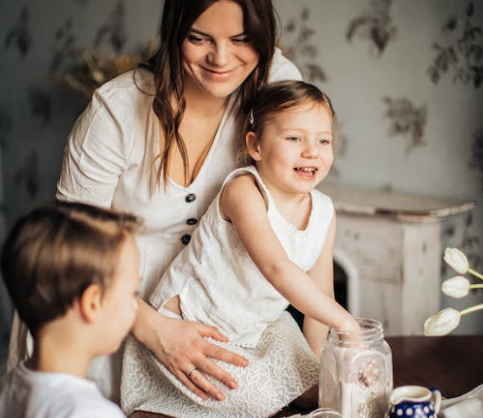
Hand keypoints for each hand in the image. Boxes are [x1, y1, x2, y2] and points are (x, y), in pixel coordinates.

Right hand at [131, 298, 248, 400]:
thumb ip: (212, 331)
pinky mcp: (174, 370)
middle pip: (211, 368)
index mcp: (199, 343)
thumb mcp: (196, 325)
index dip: (233, 358)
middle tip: (236, 385)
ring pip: (199, 379)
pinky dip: (195, 390)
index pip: (220, 352)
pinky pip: (186, 382)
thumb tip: (226, 338)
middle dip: (224, 377)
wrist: (155, 331)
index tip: (245, 363)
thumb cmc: (177, 327)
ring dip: (211, 388)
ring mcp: (183, 364)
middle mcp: (192, 355)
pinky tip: (204, 396)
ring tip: (222, 396)